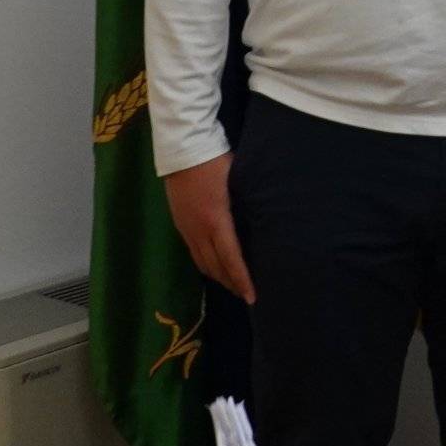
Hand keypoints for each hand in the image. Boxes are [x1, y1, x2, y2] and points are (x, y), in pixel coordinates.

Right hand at [162, 153, 255, 303]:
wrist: (182, 148)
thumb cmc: (216, 161)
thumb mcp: (238, 181)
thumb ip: (249, 204)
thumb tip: (266, 220)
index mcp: (216, 221)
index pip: (231, 259)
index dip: (242, 280)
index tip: (252, 297)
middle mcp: (198, 230)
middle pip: (215, 267)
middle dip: (230, 283)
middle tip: (246, 295)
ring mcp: (186, 228)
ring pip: (201, 263)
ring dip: (217, 276)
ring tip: (232, 284)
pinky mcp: (179, 224)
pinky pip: (193, 252)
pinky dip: (206, 264)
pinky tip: (214, 264)